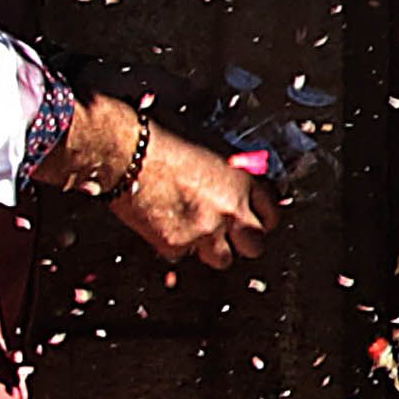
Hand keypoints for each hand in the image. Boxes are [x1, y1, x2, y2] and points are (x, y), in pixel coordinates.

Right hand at [110, 118, 276, 270]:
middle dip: (242, 241)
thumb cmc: (161, 139)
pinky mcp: (177, 244)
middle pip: (255, 245)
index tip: (254, 221)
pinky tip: (164, 224)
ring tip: (194, 232)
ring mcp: (205, 229)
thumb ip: (229, 174)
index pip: (271, 214)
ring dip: (212, 250)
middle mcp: (230, 207)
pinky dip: (175, 245)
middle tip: (227, 233)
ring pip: (223, 259)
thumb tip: (235, 186)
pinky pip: (183, 255)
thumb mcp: (210, 147)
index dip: (261, 219)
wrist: (127, 151)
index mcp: (242, 180)